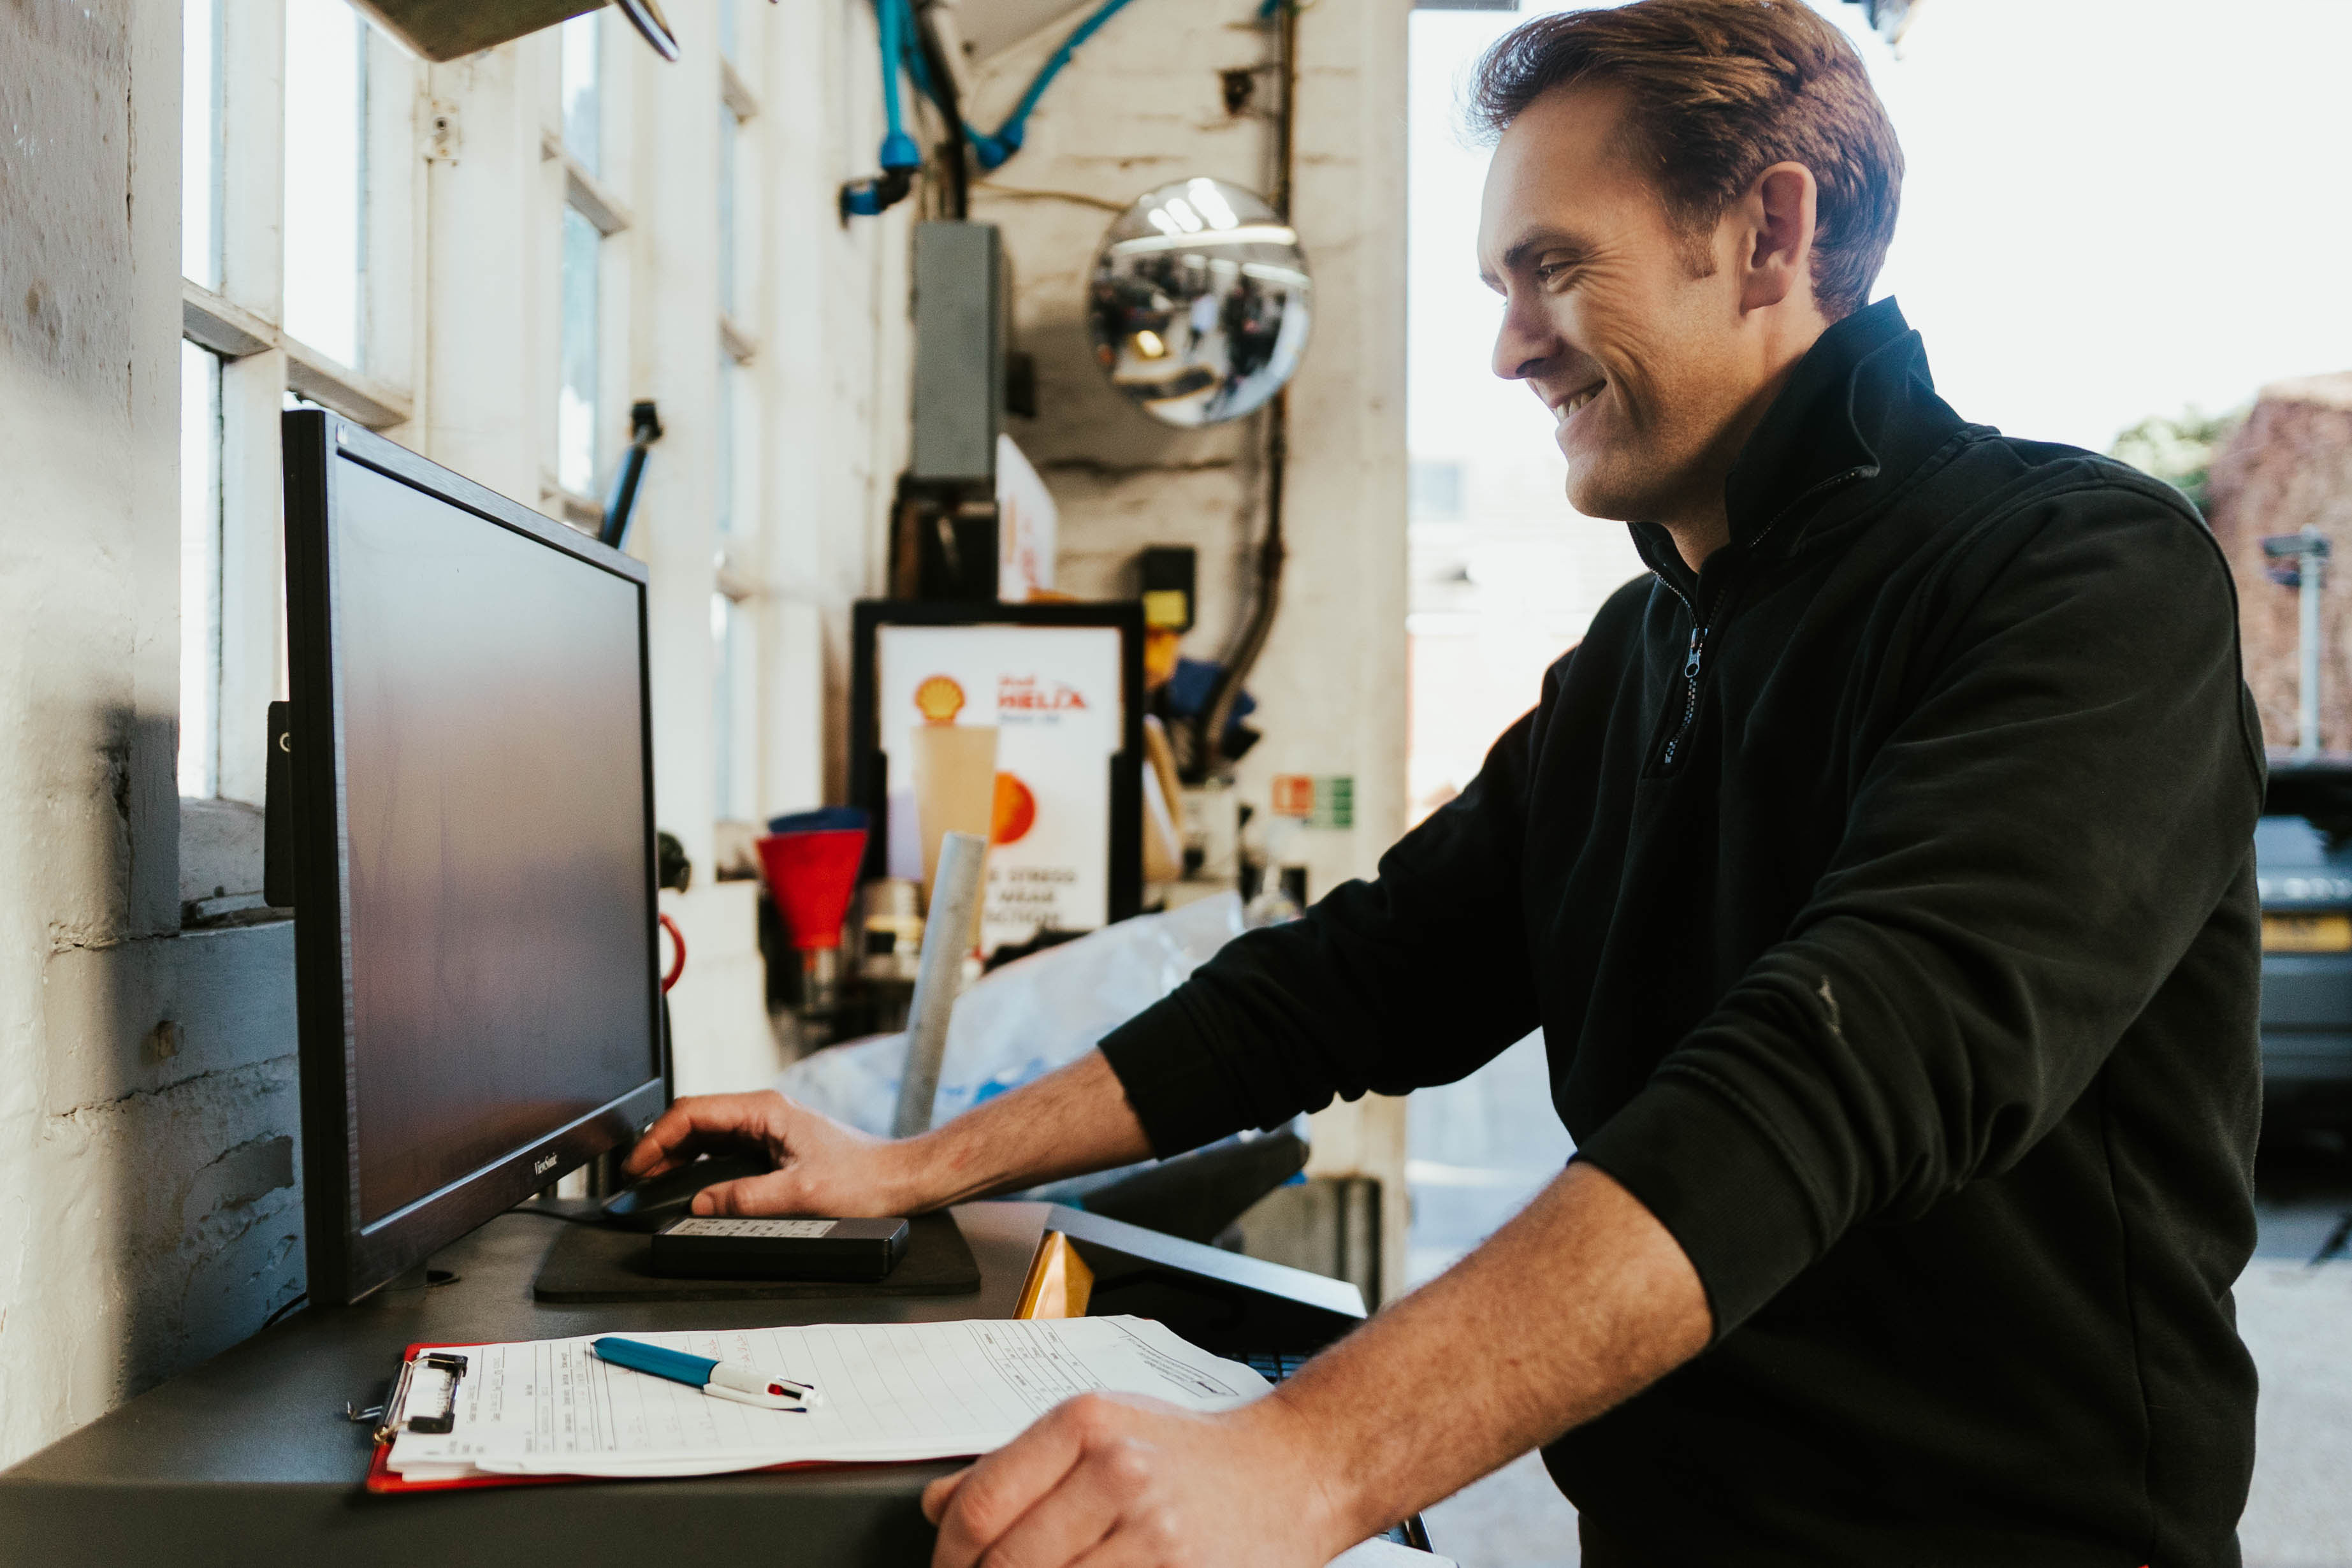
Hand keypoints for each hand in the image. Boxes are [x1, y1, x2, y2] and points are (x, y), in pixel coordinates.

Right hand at [620, 1091, 917, 1217]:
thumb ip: (747, 1199)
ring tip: (653, 1184)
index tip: (638, 1165)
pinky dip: (698, 1165)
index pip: (694, 1112)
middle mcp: (764, 1114)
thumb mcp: (801, 1195)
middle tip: (637, 1180)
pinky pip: (723, 1151)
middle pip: (695, 1121)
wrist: (897, 1180)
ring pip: (707, 1136)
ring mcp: (767, 1129)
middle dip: (660, 1147)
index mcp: (766, 1111)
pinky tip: (688, 1185)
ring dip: (677, 1157)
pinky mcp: (772, 1147)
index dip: (658, 1137)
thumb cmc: (864, 1179)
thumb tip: (704, 1204)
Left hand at [921, 1391, 1359, 1567]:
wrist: (1292, 1472)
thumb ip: (1017, 1465)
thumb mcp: (1102, 1429)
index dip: (950, 1557)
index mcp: (1086, 1425)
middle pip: (1008, 1565)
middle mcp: (1120, 1473)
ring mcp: (1155, 1536)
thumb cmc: (1191, 1454)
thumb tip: (937, 1505)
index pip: (980, 1506)